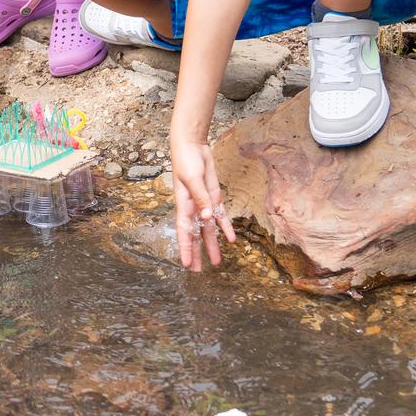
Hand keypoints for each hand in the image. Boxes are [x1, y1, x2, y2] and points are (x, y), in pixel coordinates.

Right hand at [171, 138, 236, 271]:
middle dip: (197, 252)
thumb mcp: (192, 178)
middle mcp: (193, 207)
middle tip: (198, 270)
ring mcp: (204, 203)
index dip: (185, 248)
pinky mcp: (214, 197)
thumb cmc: (186, 160)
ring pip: (209, 228)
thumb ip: (200, 198)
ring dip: (212, 244)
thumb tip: (207, 217)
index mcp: (183, 204)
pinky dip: (226, 227)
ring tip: (216, 262)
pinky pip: (221, 215)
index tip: (187, 264)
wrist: (192, 145)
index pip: (184, 231)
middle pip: (195, 234)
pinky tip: (231, 239)